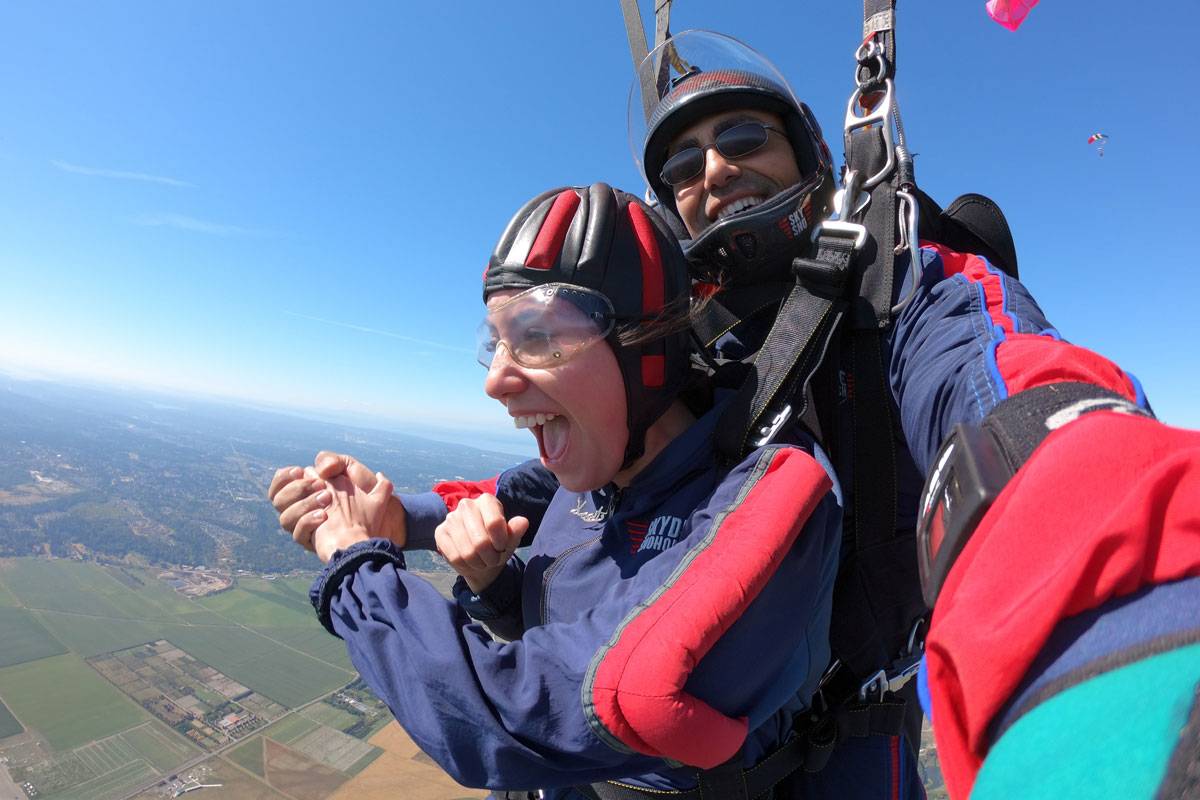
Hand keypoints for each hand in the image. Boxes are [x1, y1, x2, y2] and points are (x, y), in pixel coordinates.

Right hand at [267, 451, 406, 552]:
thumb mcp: (356, 476)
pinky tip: (323, 516)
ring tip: (327, 498)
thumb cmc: (367, 504)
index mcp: (306, 494)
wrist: (377, 530)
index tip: (300, 471)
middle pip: (277, 500)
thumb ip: (338, 463)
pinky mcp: (310, 542)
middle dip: (297, 489)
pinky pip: (297, 534)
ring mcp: (304, 527)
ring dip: (304, 504)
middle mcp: (301, 512)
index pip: (280, 485)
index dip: (284, 477)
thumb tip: (320, 469)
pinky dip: (308, 522)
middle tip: (321, 485)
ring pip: (284, 518)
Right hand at [434, 494, 527, 593]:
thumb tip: (523, 522)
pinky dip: (465, 566)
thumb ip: (516, 531)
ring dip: (479, 563)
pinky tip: (469, 563)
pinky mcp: (440, 532)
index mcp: (486, 501)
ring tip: (482, 561)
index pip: (494, 523)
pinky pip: (454, 557)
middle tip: (493, 559)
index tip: (502, 547)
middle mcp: (467, 504)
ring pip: (467, 552)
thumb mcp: (510, 540)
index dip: (501, 542)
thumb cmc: (497, 545)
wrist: (480, 557)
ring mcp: (451, 518)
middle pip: (481, 541)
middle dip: (490, 557)